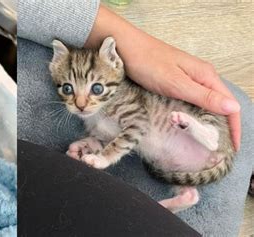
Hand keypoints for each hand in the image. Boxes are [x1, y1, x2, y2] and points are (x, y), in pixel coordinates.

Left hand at [85, 6, 240, 150]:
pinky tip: (188, 124)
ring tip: (207, 142)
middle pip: (219, 104)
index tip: (233, 148)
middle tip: (219, 150)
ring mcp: (187, 78)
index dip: (234, 126)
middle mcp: (200, 76)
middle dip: (223, 127)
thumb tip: (233, 108)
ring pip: (205, 103)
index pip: (229, 103)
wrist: (124, 46)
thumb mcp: (176, 83)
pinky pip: (190, 100)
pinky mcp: (174, 81)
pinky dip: (194, 114)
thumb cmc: (147, 62)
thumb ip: (203, 96)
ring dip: (209, 121)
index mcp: (205, 75)